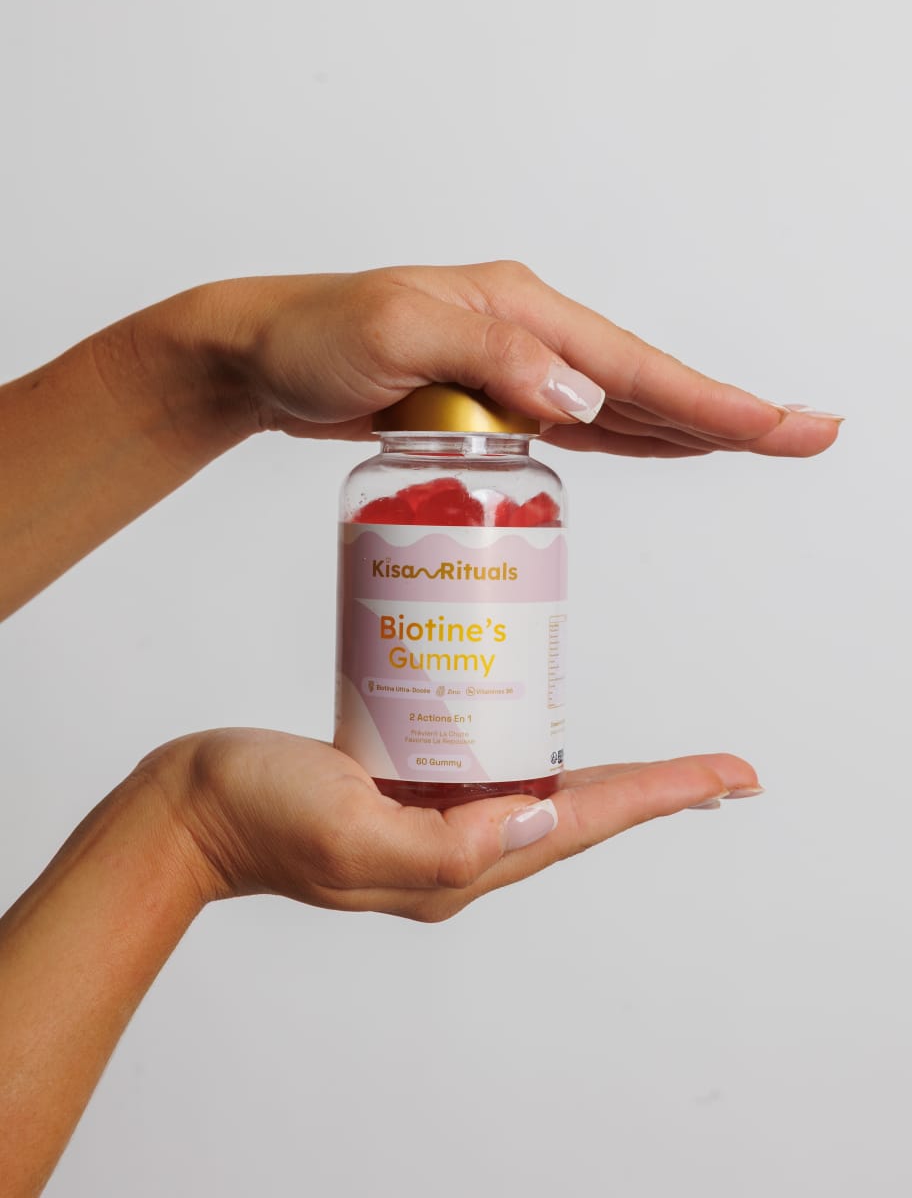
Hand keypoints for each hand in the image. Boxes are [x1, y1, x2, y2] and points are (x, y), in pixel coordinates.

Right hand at [145, 728, 762, 921]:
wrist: (190, 808)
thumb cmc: (258, 813)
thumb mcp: (347, 830)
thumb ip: (444, 843)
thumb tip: (537, 819)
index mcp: (456, 862)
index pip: (582, 823)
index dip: (661, 795)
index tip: (730, 776)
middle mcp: (456, 845)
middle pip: (576, 811)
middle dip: (651, 793)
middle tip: (716, 770)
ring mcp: (431, 817)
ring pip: (535, 786)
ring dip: (597, 771)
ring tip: (652, 757)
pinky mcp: (403, 784)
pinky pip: (482, 762)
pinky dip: (521, 737)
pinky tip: (528, 709)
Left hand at [208, 261, 841, 455]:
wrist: (259, 355)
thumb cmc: (312, 334)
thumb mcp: (395, 332)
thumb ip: (489, 359)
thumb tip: (582, 402)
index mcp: (519, 310)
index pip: (634, 367)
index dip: (712, 403)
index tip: (782, 425)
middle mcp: (527, 337)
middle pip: (646, 385)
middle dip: (725, 413)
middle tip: (805, 434)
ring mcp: (511, 372)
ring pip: (619, 407)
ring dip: (685, 428)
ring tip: (756, 442)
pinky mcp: (489, 408)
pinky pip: (575, 430)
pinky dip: (626, 441)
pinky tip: (660, 450)